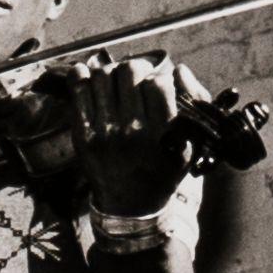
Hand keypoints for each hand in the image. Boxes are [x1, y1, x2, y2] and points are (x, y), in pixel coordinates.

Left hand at [70, 55, 202, 215]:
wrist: (131, 204)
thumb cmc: (165, 168)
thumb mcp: (192, 143)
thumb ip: (194, 103)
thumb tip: (178, 69)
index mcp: (164, 132)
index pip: (157, 82)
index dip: (158, 77)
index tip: (155, 85)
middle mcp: (133, 131)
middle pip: (128, 71)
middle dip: (134, 68)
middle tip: (134, 77)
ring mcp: (104, 133)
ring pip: (102, 76)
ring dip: (109, 72)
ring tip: (114, 80)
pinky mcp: (83, 136)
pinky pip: (78, 93)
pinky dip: (79, 76)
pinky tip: (84, 72)